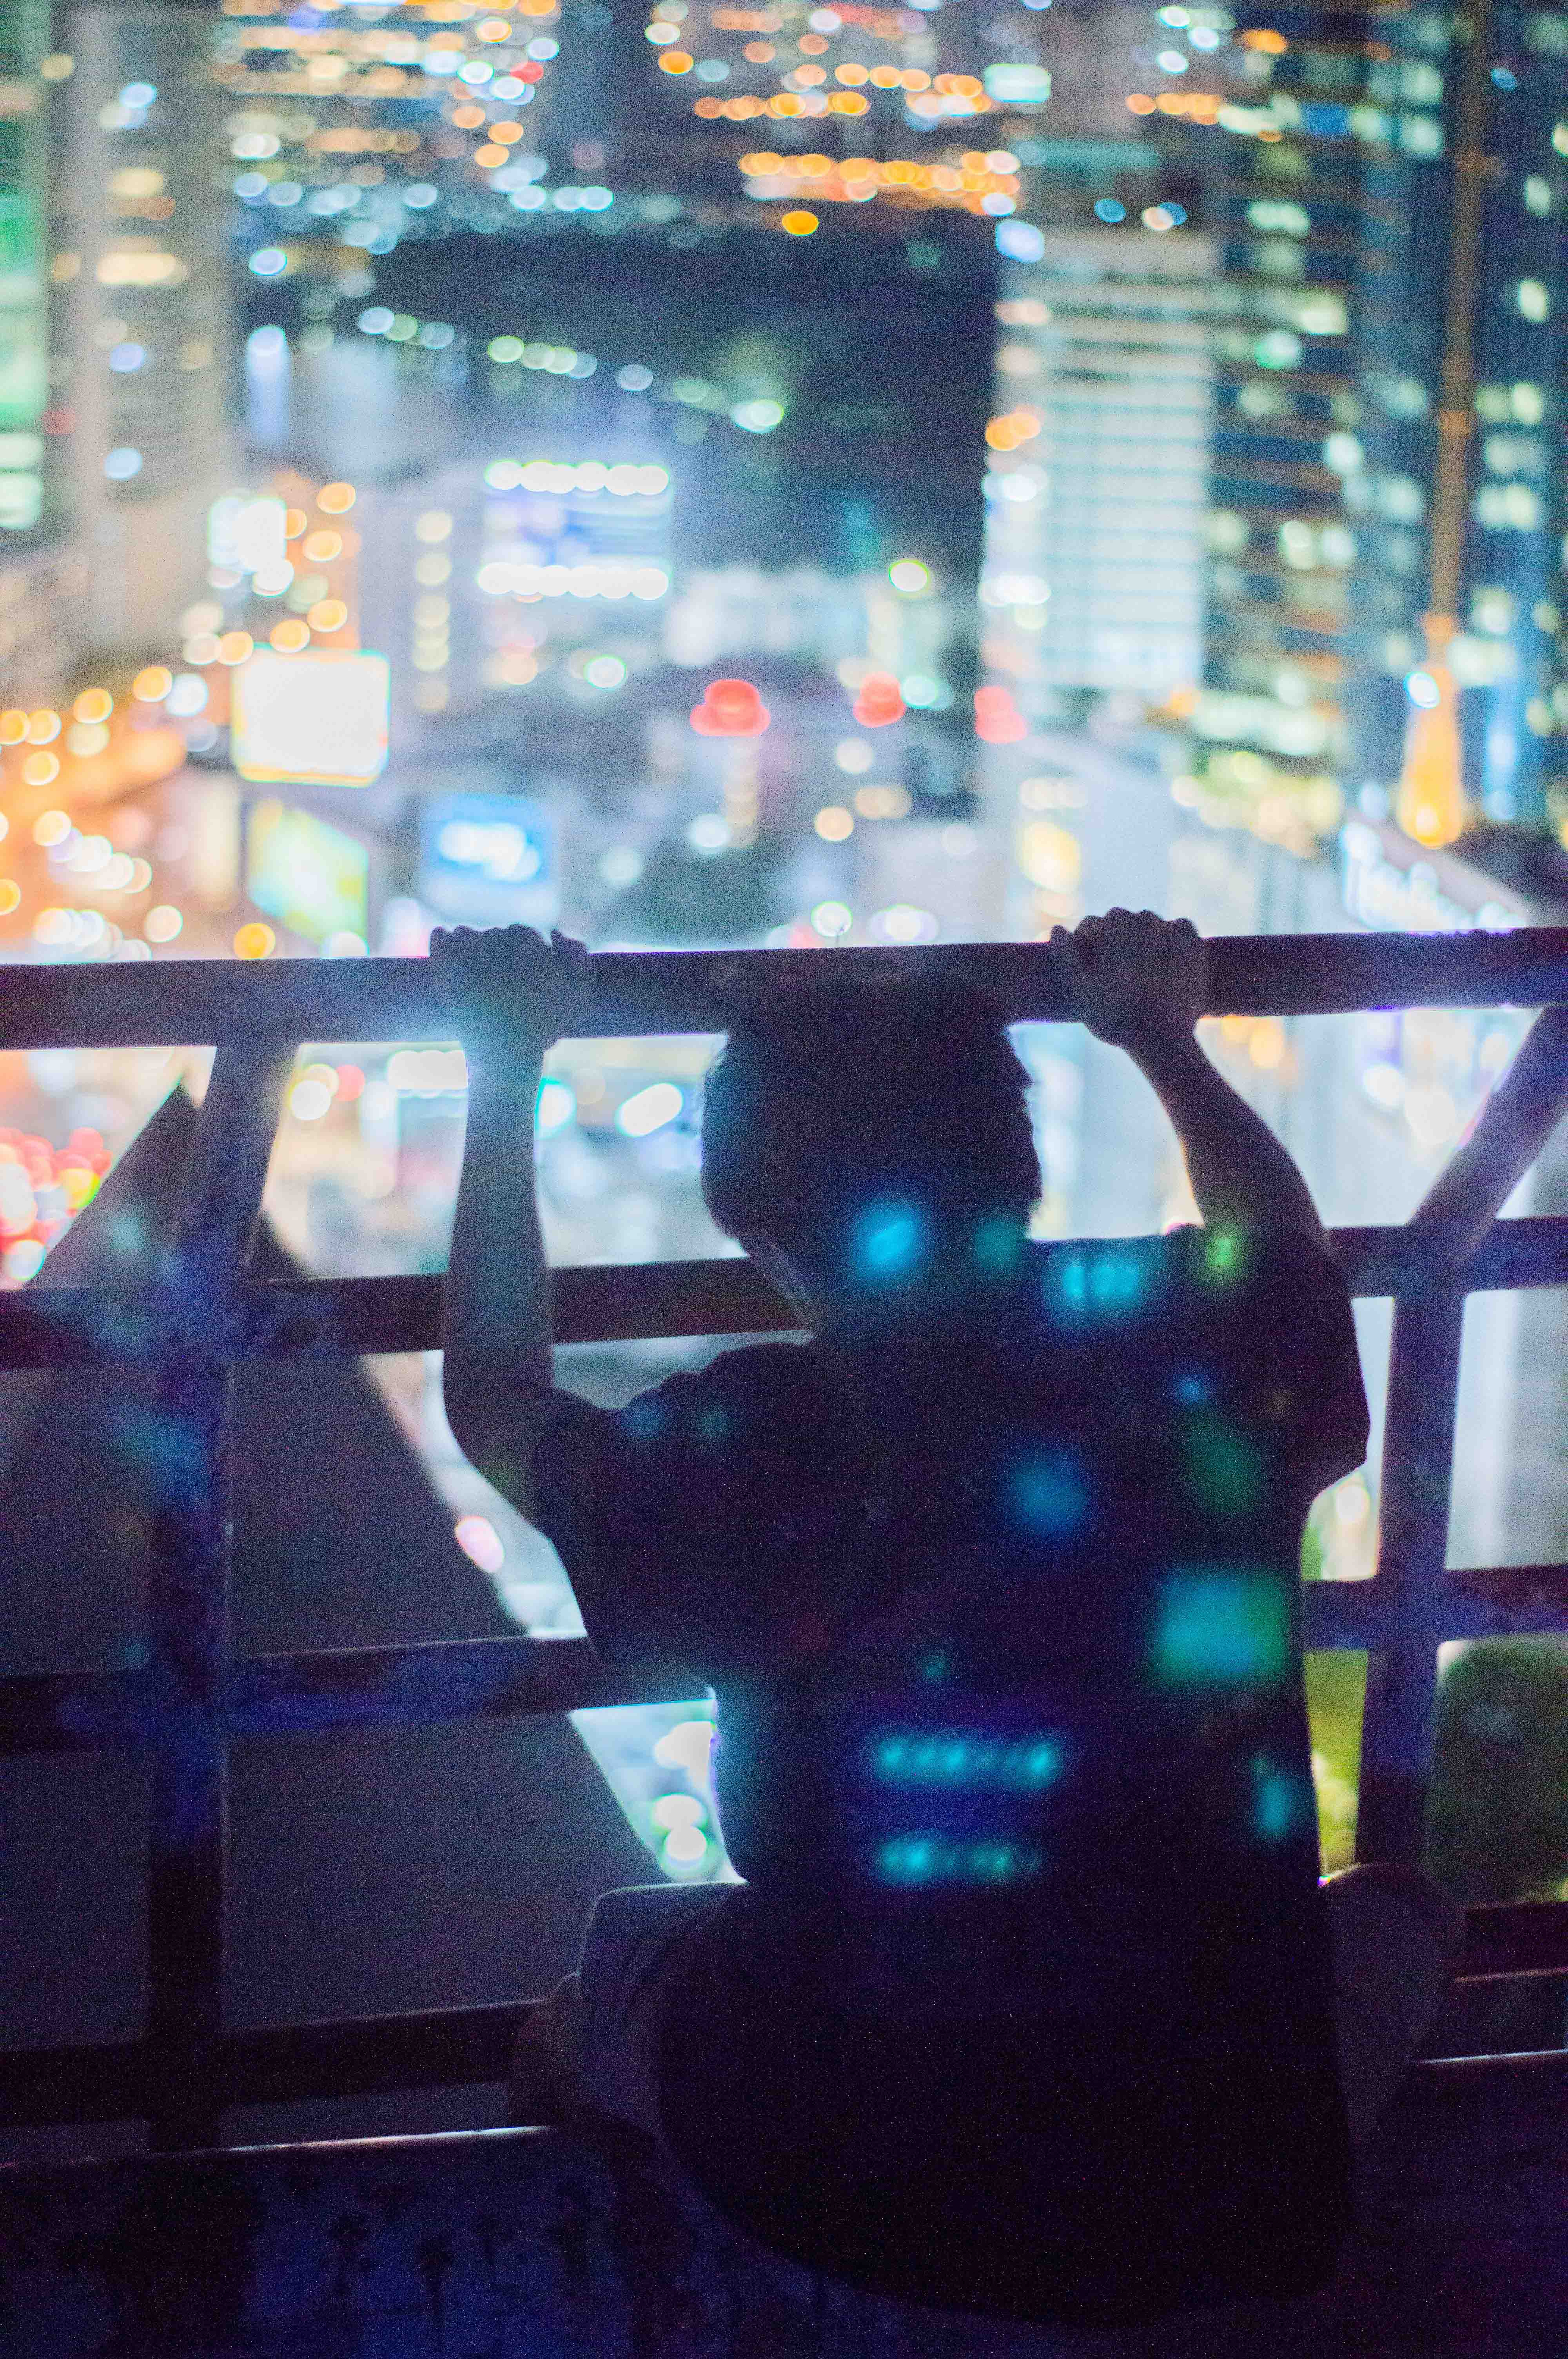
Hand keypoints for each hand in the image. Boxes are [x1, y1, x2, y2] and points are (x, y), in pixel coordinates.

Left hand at [428, 925, 593, 1067]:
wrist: (505, 1057)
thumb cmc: (543, 1028)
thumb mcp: (578, 996)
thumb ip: (577, 957)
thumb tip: (555, 933)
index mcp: (527, 939)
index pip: (524, 935)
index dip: (525, 958)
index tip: (522, 982)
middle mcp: (496, 937)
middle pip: (496, 936)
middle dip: (498, 956)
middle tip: (500, 987)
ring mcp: (467, 950)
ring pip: (468, 935)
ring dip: (471, 951)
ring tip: (476, 981)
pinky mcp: (443, 964)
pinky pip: (440, 937)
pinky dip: (444, 943)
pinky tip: (451, 963)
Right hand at [1046, 909, 1206, 1050]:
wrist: (1161, 1039)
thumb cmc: (1113, 1018)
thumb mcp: (1077, 991)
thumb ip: (1063, 957)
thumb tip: (1057, 929)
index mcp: (1112, 928)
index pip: (1092, 925)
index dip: (1086, 945)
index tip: (1089, 966)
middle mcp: (1141, 920)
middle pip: (1121, 919)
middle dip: (1114, 938)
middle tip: (1115, 969)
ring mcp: (1169, 930)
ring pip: (1149, 923)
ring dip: (1142, 937)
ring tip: (1141, 967)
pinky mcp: (1192, 941)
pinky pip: (1179, 928)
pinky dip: (1172, 939)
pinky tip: (1166, 960)